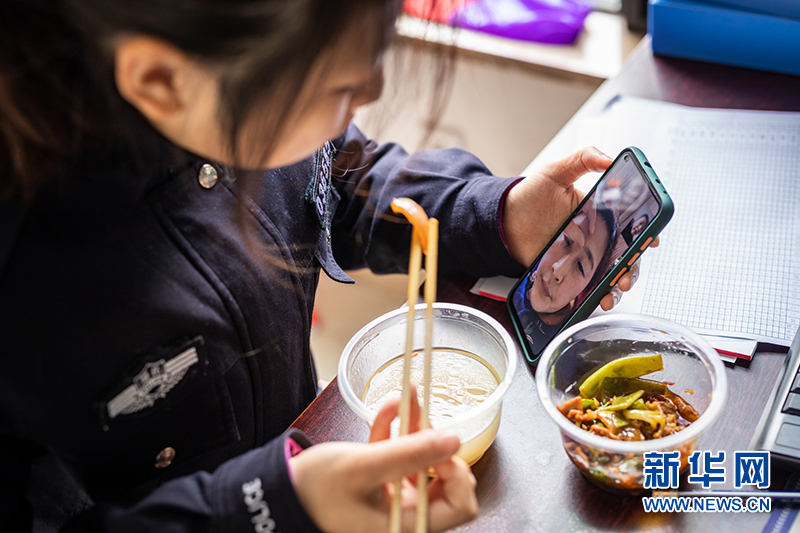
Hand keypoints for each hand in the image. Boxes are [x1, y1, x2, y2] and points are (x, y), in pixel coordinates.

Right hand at [290, 391, 477, 532]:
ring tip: (407, 396)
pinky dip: (395, 433)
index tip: (439, 442)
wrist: (280, 493)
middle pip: (445, 480)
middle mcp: (405, 518)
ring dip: (415, 430)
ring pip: (422, 463)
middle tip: (422, 415)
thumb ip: (409, 453)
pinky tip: (390, 406)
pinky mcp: (383, 486)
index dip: (457, 471)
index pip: (460, 504)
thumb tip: (455, 440)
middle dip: (434, 443)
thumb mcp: (362, 467)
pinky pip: (399, 459)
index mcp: (405, 527)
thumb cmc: (314, 490)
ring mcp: (396, 501)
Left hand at [502, 147, 656, 310]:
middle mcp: (597, 236)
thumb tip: (609, 158)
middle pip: (627, 252)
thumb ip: (583, 159)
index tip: (652, 240)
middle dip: (634, 264)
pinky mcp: (570, 273)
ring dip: (619, 283)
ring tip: (615, 290)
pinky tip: (597, 298)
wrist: (504, 223)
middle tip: (628, 271)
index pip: (631, 222)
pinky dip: (597, 294)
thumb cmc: (530, 196)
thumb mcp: (555, 171)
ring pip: (612, 272)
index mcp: (600, 212)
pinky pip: (590, 286)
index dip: (646, 231)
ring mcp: (585, 257)